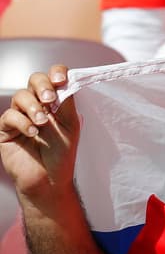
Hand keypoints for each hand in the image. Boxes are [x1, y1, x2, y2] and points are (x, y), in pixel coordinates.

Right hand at [0, 66, 79, 200]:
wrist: (49, 180)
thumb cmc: (61, 154)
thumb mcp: (70, 125)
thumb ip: (66, 103)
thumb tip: (66, 80)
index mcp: (54, 103)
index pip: (52, 78)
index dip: (55, 73)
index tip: (60, 79)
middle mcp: (36, 106)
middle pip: (34, 80)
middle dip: (42, 86)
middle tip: (49, 99)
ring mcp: (19, 116)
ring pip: (20, 96)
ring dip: (33, 107)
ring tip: (42, 123)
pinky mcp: (5, 129)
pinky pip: (9, 116)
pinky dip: (22, 122)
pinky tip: (32, 132)